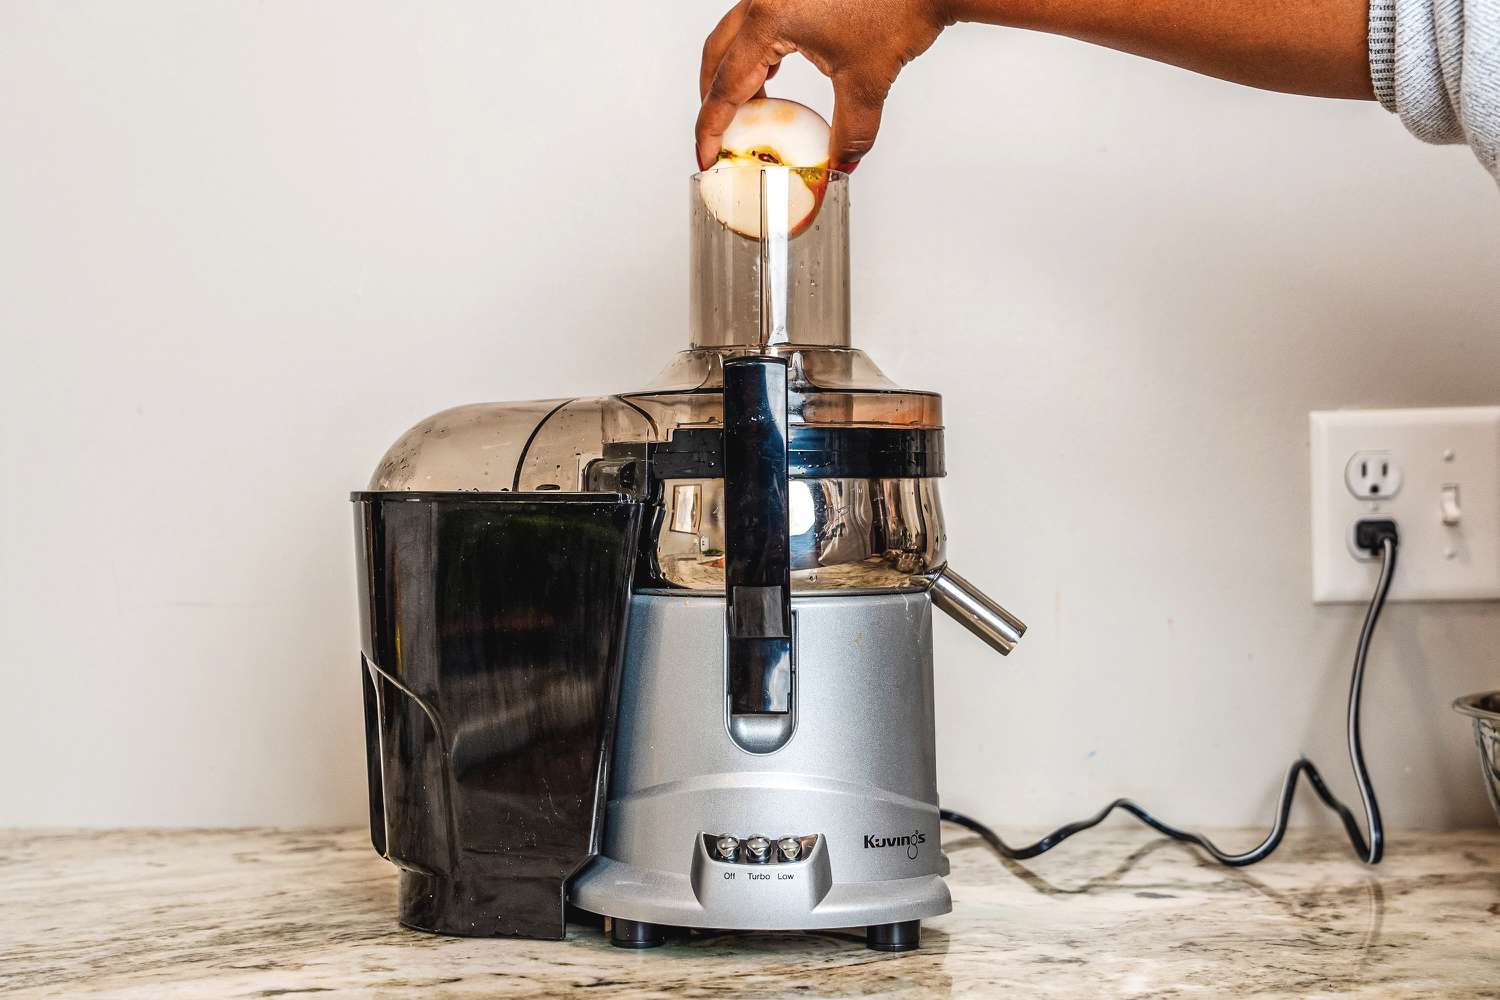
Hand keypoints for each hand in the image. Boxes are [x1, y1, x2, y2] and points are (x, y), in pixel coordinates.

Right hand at [696, 0, 952, 171]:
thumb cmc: (901, 4)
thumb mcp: (867, 82)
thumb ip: (850, 132)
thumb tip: (841, 162)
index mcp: (770, 18)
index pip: (726, 85)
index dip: (711, 127)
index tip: (706, 154)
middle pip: (717, 54)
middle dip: (713, 98)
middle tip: (719, 135)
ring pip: (736, 35)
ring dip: (735, 73)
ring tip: (750, 111)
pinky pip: (759, 20)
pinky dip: (758, 52)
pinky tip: (775, 72)